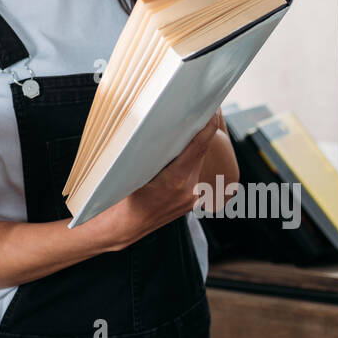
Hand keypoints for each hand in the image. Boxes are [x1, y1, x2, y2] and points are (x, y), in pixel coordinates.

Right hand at [85, 111, 219, 253]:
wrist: (127, 226)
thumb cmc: (125, 199)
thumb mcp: (135, 171)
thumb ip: (152, 153)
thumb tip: (162, 128)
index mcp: (176, 180)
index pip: (197, 147)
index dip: (207, 127)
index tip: (212, 111)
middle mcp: (189, 190)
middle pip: (201, 153)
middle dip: (200, 133)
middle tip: (198, 112)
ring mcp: (194, 198)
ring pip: (199, 164)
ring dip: (196, 149)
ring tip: (188, 133)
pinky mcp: (194, 201)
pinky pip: (196, 175)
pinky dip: (192, 163)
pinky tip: (183, 157)